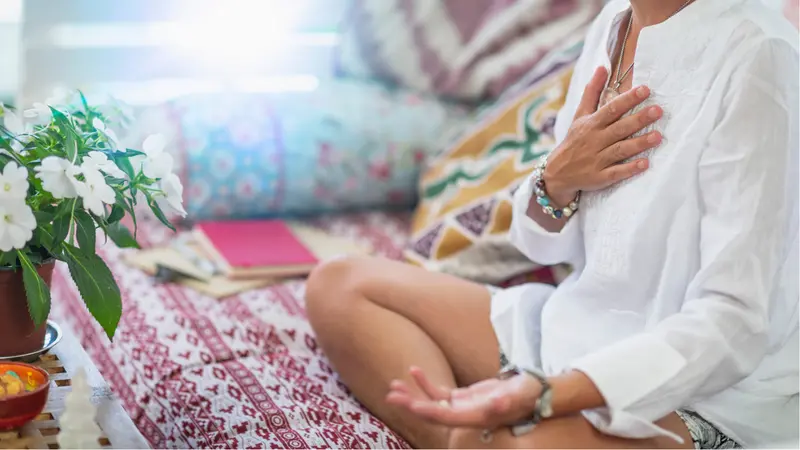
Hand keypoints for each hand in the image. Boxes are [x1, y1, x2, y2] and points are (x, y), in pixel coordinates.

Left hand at [385, 366, 541, 428]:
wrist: (536, 393)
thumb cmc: (529, 394)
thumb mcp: (520, 396)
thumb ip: (507, 401)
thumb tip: (495, 404)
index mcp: (476, 417)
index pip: (446, 417)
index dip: (428, 411)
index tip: (410, 404)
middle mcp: (466, 416)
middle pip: (433, 412)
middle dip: (411, 403)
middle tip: (391, 395)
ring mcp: (463, 407)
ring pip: (432, 402)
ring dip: (413, 393)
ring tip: (393, 385)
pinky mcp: (464, 398)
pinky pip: (440, 392)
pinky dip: (426, 382)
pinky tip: (414, 370)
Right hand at [543, 66, 663, 205]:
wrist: (556, 173)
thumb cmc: (574, 140)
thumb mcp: (580, 115)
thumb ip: (592, 92)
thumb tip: (602, 67)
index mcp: (591, 124)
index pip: (611, 109)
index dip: (628, 99)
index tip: (645, 89)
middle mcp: (594, 141)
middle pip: (619, 128)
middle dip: (638, 119)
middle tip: (658, 110)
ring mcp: (596, 160)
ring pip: (620, 150)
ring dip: (639, 143)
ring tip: (658, 136)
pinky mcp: (600, 178)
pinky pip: (616, 173)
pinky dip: (629, 169)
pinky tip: (645, 164)